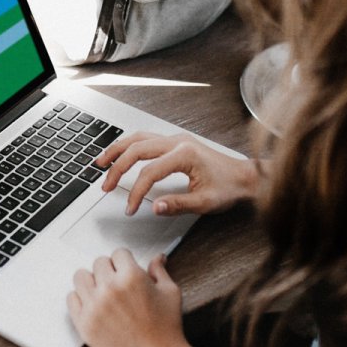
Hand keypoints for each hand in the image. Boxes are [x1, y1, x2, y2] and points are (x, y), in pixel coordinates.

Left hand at [67, 249, 192, 346]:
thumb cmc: (165, 329)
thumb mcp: (170, 294)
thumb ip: (159, 271)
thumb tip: (157, 258)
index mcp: (131, 277)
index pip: (119, 253)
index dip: (125, 260)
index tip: (126, 267)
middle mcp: (110, 288)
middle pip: (99, 262)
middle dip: (110, 269)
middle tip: (117, 281)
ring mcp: (94, 305)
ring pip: (81, 276)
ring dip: (92, 280)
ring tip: (102, 290)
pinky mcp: (84, 322)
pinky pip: (71, 298)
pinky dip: (80, 298)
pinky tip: (92, 303)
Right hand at [96, 132, 258, 215]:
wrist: (245, 176)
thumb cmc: (229, 187)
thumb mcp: (205, 202)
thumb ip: (178, 204)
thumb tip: (155, 207)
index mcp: (184, 154)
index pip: (149, 172)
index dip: (136, 192)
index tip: (130, 207)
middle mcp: (177, 142)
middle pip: (137, 149)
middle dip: (117, 168)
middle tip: (105, 185)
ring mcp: (175, 139)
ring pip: (138, 138)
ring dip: (117, 150)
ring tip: (101, 162)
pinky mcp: (175, 142)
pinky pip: (145, 138)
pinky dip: (129, 146)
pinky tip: (120, 153)